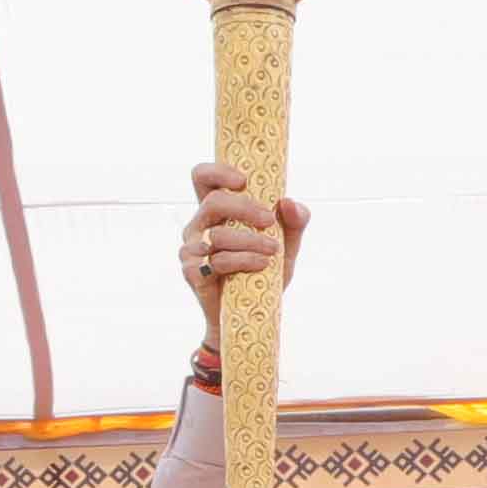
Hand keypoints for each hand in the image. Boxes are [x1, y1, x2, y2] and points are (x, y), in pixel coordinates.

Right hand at [180, 161, 308, 340]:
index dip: (217, 172)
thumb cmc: (265, 273)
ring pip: (218, 235)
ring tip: (273, 250)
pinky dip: (244, 261)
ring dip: (251, 241)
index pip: (203, 178)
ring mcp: (192, 249)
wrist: (252, 315)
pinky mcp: (192, 272)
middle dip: (244, 208)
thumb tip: (288, 202)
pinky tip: (262, 265)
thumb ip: (294, 222)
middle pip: (213, 202)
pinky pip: (218, 261)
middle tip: (269, 220)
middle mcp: (199, 226)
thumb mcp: (287, 246)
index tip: (243, 180)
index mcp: (215, 211)